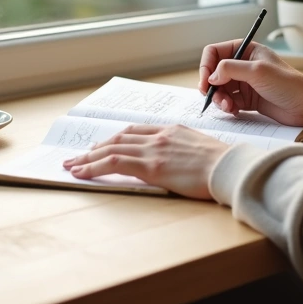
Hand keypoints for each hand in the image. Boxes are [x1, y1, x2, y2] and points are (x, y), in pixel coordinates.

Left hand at [63, 125, 230, 199]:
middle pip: (118, 138)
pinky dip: (93, 166)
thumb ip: (184, 151)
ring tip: (71, 165)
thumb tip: (177, 162)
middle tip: (78, 156)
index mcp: (172, 130)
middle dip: (95, 148)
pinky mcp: (151, 166)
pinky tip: (80, 172)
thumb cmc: (224, 164)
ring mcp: (154, 149)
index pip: (135, 131)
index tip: (102, 146)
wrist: (231, 167)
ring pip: (111, 149)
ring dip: (87, 158)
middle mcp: (159, 136)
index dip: (115, 139)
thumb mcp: (202, 150)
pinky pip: (114, 162)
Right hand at [200, 40, 302, 127]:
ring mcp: (244, 82)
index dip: (206, 66)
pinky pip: (228, 101)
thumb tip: (211, 77)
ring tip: (229, 107)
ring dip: (220, 99)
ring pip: (220, 89)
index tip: (206, 83)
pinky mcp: (247, 99)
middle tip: (216, 99)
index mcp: (246, 50)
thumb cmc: (287, 84)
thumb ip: (230, 69)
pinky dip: (227, 107)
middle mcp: (243, 65)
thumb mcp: (257, 71)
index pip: (214, 52)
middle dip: (212, 87)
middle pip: (214, 73)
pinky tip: (235, 111)